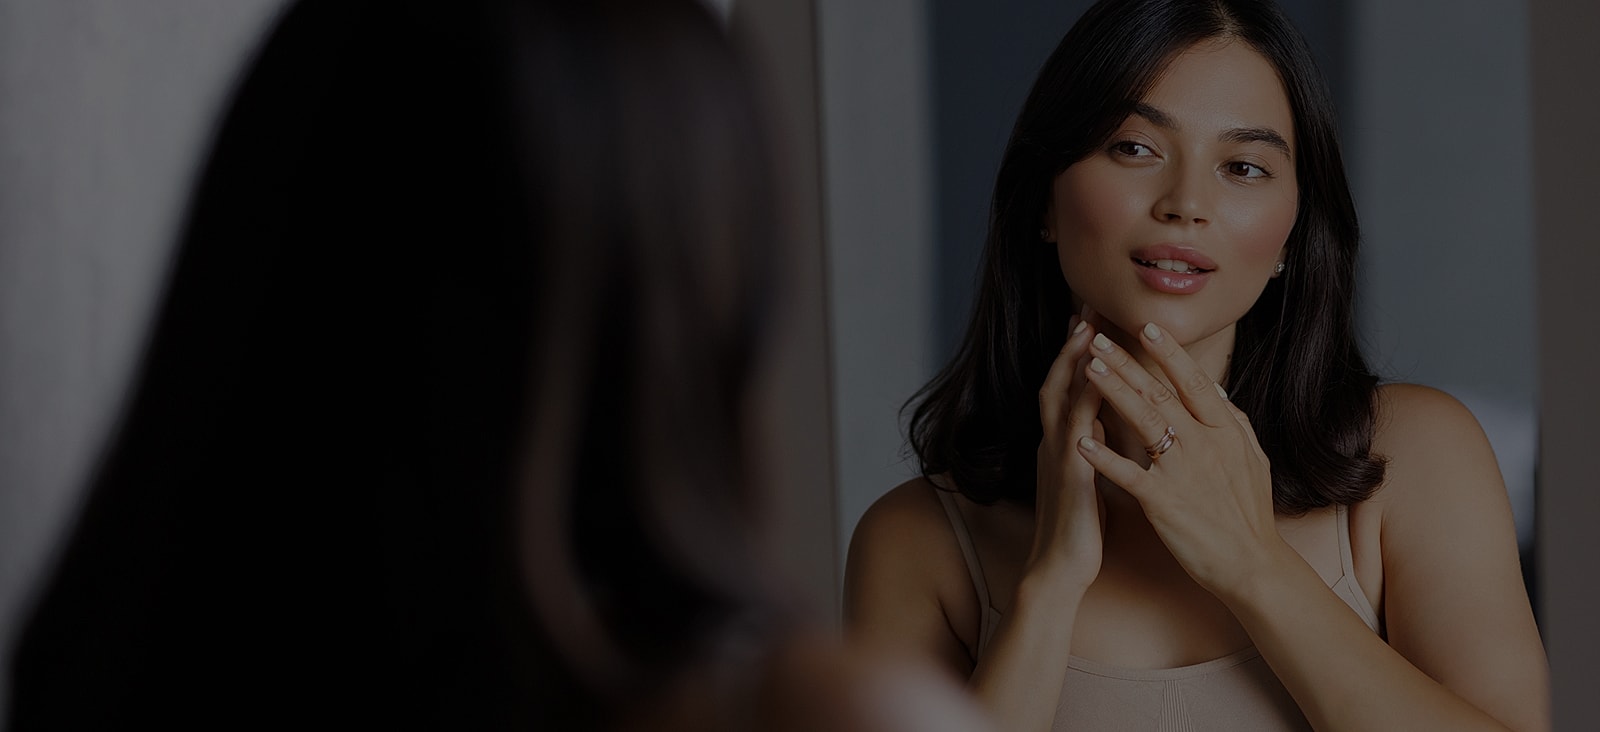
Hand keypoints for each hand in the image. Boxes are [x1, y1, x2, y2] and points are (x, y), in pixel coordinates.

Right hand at [1028, 307, 1107, 591]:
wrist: (1059, 570)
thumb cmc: (1078, 530)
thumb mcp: (1088, 479)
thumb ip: (1095, 449)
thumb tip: (1106, 426)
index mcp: (1064, 442)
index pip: (1069, 386)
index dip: (1077, 352)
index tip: (1091, 317)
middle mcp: (1056, 442)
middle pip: (1060, 379)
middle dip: (1073, 342)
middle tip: (1086, 304)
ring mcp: (1059, 456)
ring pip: (1062, 397)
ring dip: (1073, 361)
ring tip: (1086, 327)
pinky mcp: (1069, 476)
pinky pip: (1076, 432)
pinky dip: (1084, 401)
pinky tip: (1097, 380)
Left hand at [1072, 322, 1290, 598]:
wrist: (1252, 564)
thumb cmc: (1249, 513)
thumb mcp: (1253, 459)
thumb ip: (1234, 422)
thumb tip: (1215, 390)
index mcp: (1225, 431)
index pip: (1193, 382)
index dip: (1168, 353)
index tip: (1145, 327)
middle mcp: (1204, 444)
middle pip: (1160, 394)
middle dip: (1127, 363)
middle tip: (1099, 338)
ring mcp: (1184, 472)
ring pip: (1144, 422)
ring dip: (1114, 393)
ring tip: (1089, 369)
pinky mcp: (1165, 502)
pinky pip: (1129, 474)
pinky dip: (1104, 457)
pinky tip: (1082, 442)